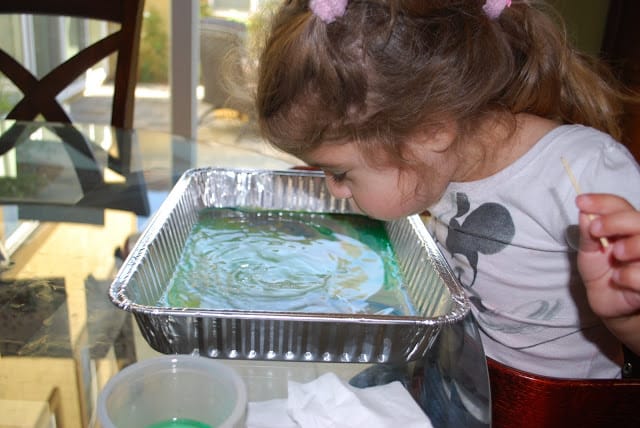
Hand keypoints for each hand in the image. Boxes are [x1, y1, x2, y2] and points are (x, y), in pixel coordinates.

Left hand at [576, 193, 639, 353]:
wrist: (608, 301)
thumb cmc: (601, 271)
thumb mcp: (589, 251)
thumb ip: (588, 233)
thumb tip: (583, 211)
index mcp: (628, 227)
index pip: (620, 205)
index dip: (602, 202)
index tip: (581, 201)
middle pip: (639, 220)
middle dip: (616, 221)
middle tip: (595, 230)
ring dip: (630, 246)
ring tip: (614, 255)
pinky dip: (629, 276)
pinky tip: (619, 280)